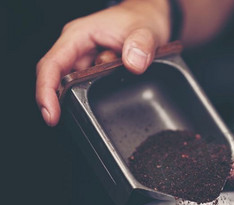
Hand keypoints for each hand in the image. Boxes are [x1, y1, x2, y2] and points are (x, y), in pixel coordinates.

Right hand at [35, 0, 169, 125]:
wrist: (150, 18)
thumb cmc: (142, 19)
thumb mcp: (146, 30)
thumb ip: (141, 45)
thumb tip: (133, 64)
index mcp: (79, 36)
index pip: (51, 65)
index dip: (46, 91)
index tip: (51, 113)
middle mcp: (77, 49)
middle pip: (56, 79)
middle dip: (59, 101)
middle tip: (63, 120)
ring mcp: (85, 60)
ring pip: (76, 86)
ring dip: (89, 94)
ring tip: (111, 88)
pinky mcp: (95, 70)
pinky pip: (91, 86)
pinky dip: (100, 93)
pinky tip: (114, 90)